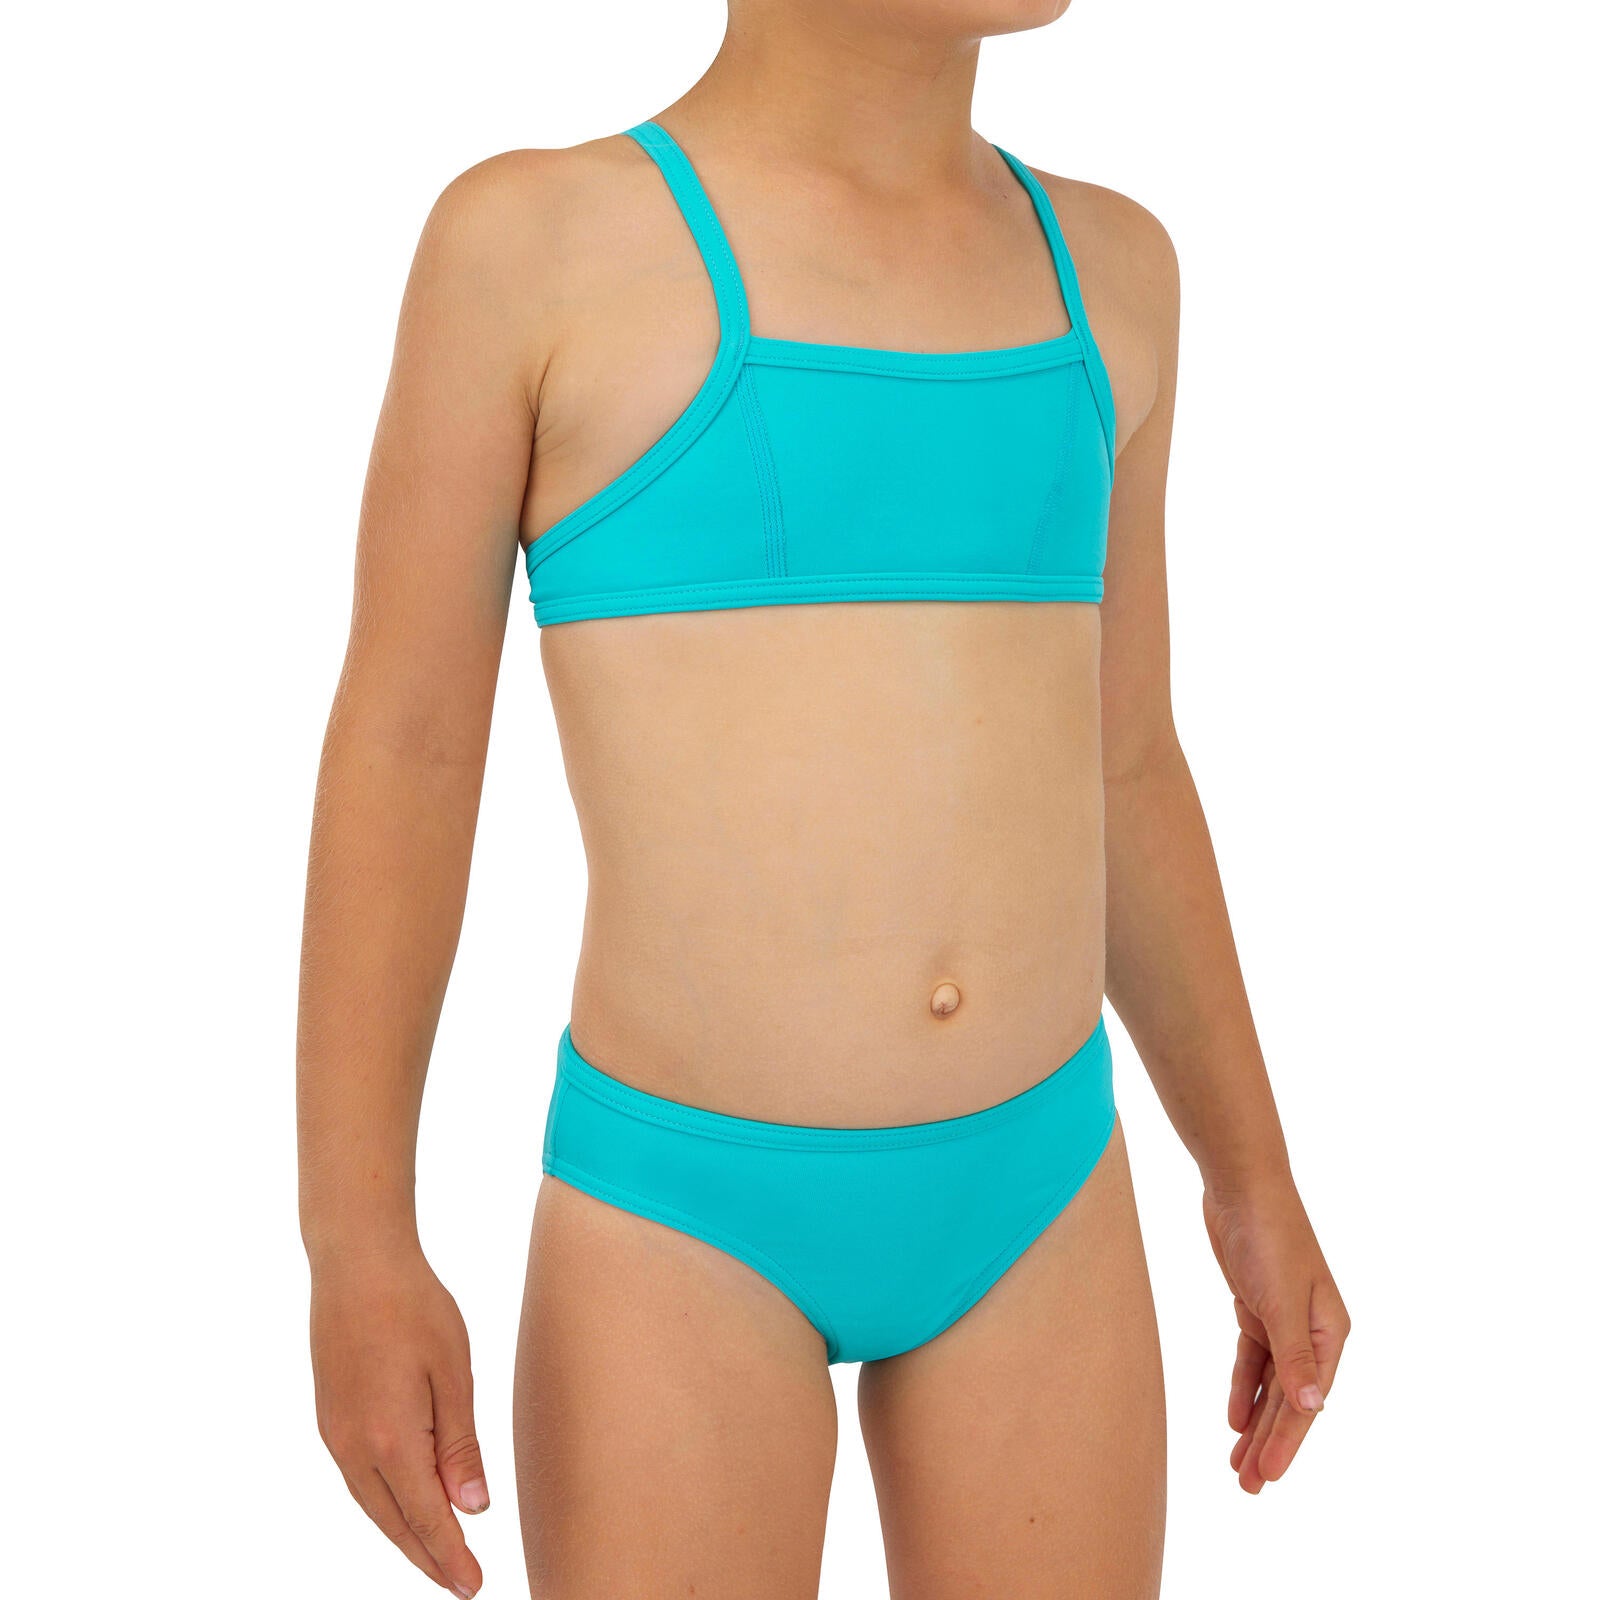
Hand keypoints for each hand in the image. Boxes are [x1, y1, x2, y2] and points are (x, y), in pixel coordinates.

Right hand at [310, 1249, 487, 1596]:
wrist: (357, 1263)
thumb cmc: (414, 1307)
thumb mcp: (453, 1372)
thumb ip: (460, 1446)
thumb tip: (472, 1510)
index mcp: (390, 1439)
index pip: (427, 1519)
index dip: (451, 1557)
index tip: (473, 1586)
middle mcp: (353, 1448)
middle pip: (395, 1523)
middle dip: (428, 1557)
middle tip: (461, 1583)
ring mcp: (335, 1435)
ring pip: (373, 1505)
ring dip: (405, 1534)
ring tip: (437, 1555)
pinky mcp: (329, 1418)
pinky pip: (359, 1480)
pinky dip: (385, 1504)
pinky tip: (404, 1505)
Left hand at [1202, 1174, 1349, 1492]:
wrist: (1242, 1185)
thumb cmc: (1270, 1237)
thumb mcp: (1281, 1300)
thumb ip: (1294, 1355)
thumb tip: (1311, 1409)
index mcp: (1329, 1332)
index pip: (1308, 1401)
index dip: (1289, 1441)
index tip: (1269, 1476)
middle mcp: (1312, 1331)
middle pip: (1290, 1400)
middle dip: (1271, 1444)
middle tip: (1248, 1487)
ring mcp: (1284, 1319)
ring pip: (1270, 1385)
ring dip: (1256, 1424)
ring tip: (1239, 1466)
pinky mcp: (1256, 1306)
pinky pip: (1253, 1359)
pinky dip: (1243, 1388)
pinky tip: (1234, 1419)